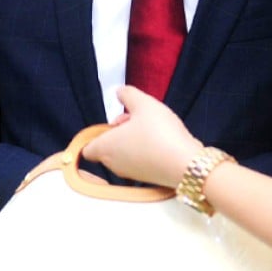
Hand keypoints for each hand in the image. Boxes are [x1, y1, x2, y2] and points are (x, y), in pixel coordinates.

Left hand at [82, 86, 202, 188]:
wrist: (185, 164)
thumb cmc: (160, 133)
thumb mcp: (144, 103)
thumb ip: (128, 94)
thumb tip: (119, 92)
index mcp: (105, 147)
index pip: (86, 148)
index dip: (96, 134)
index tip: (113, 123)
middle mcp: (113, 164)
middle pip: (107, 148)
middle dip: (119, 132)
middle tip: (135, 119)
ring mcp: (129, 173)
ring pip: (122, 154)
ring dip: (132, 140)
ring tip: (151, 127)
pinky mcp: (145, 178)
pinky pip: (137, 162)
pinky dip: (144, 151)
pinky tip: (160, 140)